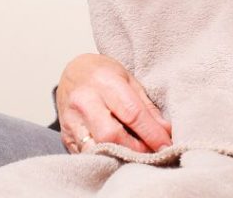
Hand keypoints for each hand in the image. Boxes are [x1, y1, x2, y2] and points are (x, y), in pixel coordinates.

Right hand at [57, 53, 172, 154]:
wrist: (71, 73)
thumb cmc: (103, 74)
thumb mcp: (128, 79)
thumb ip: (145, 105)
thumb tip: (165, 130)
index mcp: (105, 82)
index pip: (132, 113)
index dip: (151, 133)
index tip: (166, 146)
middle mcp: (85, 101)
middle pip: (111, 135)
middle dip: (135, 149)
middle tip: (152, 153)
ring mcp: (72, 121)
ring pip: (96, 150)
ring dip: (119, 157)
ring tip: (135, 157)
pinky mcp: (65, 137)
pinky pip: (86, 156)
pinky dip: (104, 159)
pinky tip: (117, 157)